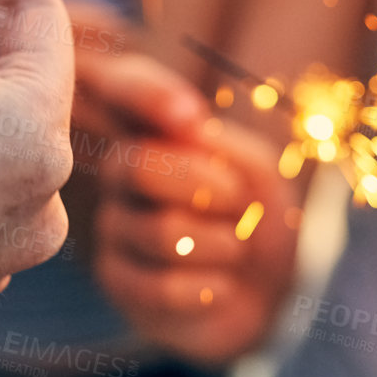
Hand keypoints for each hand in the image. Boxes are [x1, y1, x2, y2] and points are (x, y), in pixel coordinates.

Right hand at [82, 53, 296, 363]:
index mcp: (152, 127)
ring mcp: (113, 224)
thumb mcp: (255, 170)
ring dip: (220, 243)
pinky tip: (219, 285)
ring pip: (161, 232)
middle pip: (139, 166)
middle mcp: (120, 169)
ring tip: (234, 246)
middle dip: (204, 186)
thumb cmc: (256, 214)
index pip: (125, 89)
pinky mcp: (115, 279)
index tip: (193, 117)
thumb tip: (187, 125)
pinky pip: (158, 286)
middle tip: (236, 202)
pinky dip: (207, 287)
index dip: (149, 96)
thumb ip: (221, 145)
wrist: (263, 288)